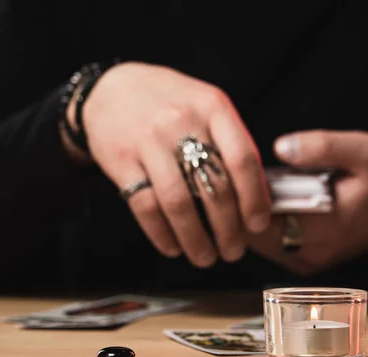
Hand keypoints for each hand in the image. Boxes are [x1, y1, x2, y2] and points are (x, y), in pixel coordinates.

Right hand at [78, 62, 271, 266]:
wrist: (110, 89)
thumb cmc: (166, 100)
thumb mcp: (204, 104)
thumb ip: (228, 139)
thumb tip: (255, 194)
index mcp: (211, 106)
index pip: (243, 159)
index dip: (254, 199)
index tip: (258, 225)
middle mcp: (181, 122)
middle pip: (213, 187)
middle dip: (228, 230)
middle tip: (233, 251)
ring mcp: (149, 142)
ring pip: (179, 203)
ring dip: (195, 239)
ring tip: (205, 257)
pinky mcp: (122, 161)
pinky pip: (145, 206)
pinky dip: (161, 234)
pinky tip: (172, 247)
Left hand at [247, 130, 367, 275]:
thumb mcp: (362, 152)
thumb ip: (324, 146)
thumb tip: (282, 147)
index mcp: (323, 227)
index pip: (258, 221)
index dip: (243, 197)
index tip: (239, 175)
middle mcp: (309, 252)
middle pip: (250, 235)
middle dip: (240, 207)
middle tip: (237, 182)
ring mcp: (301, 262)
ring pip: (254, 244)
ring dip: (246, 218)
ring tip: (247, 191)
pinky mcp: (298, 264)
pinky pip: (266, 248)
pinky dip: (257, 226)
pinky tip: (261, 205)